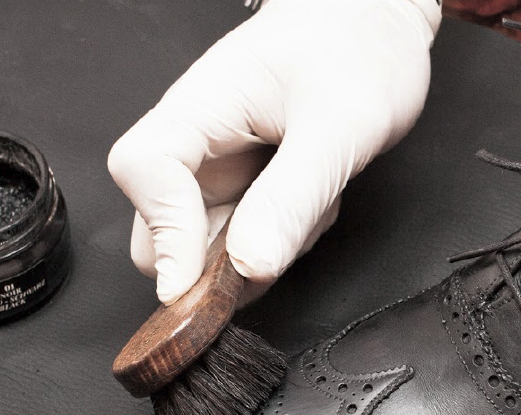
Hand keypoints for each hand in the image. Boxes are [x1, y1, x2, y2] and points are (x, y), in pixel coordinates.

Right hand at [108, 0, 438, 303]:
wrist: (376, 23)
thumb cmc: (356, 49)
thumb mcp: (339, 127)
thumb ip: (292, 198)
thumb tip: (249, 266)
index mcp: (199, 109)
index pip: (144, 173)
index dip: (165, 232)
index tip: (193, 282)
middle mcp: (198, 143)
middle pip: (161, 230)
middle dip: (218, 261)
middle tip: (284, 239)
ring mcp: (221, 170)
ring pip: (209, 249)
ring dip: (262, 249)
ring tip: (314, 196)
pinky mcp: (247, 189)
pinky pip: (248, 242)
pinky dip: (284, 238)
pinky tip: (316, 197)